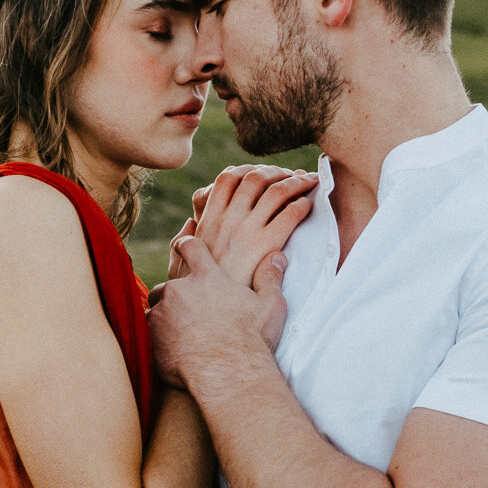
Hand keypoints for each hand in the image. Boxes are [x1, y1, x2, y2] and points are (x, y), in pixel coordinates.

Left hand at [150, 234, 288, 393]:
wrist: (228, 374)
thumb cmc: (252, 340)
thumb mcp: (270, 306)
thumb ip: (270, 278)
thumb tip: (276, 257)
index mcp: (207, 276)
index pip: (191, 247)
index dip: (185, 244)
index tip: (181, 245)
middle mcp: (180, 288)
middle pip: (170, 282)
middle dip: (176, 295)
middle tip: (188, 310)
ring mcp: (162, 311)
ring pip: (156, 306)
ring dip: (164, 315)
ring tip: (180, 332)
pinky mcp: (150, 334)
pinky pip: (146, 329)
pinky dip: (155, 335)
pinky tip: (168, 346)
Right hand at [168, 165, 316, 284]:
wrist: (209, 316)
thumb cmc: (195, 294)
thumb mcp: (179, 264)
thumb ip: (181, 242)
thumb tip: (190, 223)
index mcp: (208, 221)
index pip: (226, 179)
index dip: (246, 170)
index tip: (259, 172)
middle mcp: (227, 219)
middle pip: (254, 178)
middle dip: (275, 171)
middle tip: (290, 174)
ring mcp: (246, 230)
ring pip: (275, 190)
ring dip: (295, 181)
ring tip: (309, 181)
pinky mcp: (265, 245)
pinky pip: (289, 214)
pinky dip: (301, 203)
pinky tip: (309, 204)